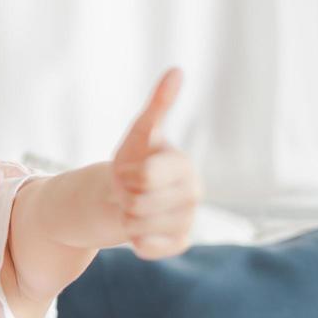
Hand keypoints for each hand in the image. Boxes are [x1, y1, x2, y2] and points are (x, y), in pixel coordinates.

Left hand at [109, 67, 201, 259]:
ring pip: (139, 226)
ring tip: (134, 207)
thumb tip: (176, 70)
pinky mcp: (180, 242)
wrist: (126, 195)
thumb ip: (158, 105)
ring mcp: (188, 219)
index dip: (125, 175)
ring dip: (126, 217)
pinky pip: (148, 247)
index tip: (129, 171)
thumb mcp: (139, 133)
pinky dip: (135, 240)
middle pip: (138, 203)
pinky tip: (140, 228)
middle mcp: (193, 193)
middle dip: (124, 196)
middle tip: (130, 190)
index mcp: (184, 165)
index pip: (144, 177)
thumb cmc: (133, 160)